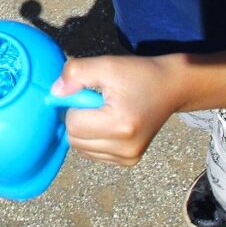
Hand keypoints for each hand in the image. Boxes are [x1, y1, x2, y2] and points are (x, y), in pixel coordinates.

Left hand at [53, 54, 184, 166]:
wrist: (171, 87)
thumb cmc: (139, 74)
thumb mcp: (107, 64)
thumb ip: (76, 73)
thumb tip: (54, 93)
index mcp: (120, 126)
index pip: (73, 124)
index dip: (74, 104)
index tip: (88, 91)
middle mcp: (125, 149)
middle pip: (74, 140)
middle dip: (77, 118)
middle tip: (96, 101)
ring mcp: (128, 158)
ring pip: (81, 149)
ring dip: (84, 130)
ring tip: (105, 111)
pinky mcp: (129, 161)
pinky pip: (93, 153)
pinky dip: (93, 139)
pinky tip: (109, 123)